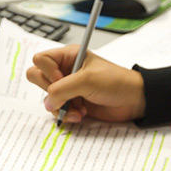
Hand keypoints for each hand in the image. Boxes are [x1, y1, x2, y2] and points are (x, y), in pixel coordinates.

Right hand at [27, 44, 145, 123]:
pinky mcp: (72, 103)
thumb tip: (48, 101)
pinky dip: (67, 114)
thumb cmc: (116, 82)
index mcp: (68, 56)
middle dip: (50, 91)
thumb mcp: (87, 80)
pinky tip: (81, 113)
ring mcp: (68, 88)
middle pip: (38, 78)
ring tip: (78, 107)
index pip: (40, 60)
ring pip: (47, 98)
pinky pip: (56, 110)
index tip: (61, 79)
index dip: (47, 72)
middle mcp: (65, 71)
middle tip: (66, 93)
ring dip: (61, 106)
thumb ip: (62, 89)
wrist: (133, 100)